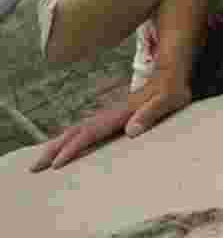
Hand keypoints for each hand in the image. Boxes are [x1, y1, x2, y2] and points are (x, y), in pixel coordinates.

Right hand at [28, 66, 192, 171]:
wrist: (170, 71)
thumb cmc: (173, 89)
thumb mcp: (169, 100)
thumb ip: (151, 113)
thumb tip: (131, 130)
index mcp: (121, 112)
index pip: (91, 132)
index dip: (73, 147)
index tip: (56, 163)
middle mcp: (110, 112)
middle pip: (76, 130)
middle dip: (54, 148)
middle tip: (35, 166)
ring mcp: (109, 111)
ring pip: (78, 127)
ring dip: (58, 142)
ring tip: (42, 158)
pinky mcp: (112, 113)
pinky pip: (86, 126)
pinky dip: (70, 136)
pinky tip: (65, 143)